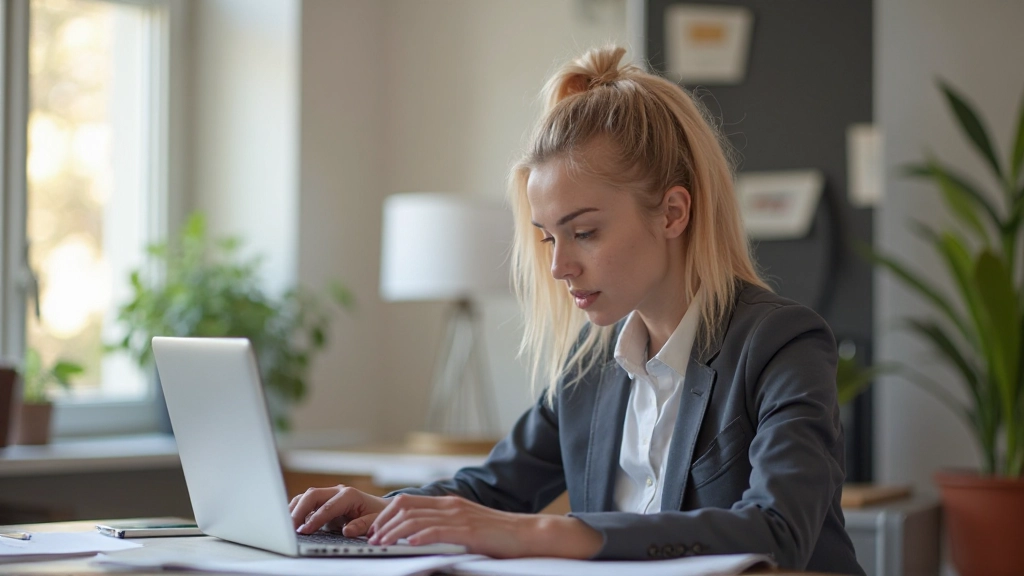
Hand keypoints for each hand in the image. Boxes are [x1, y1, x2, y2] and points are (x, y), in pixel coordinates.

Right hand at [288, 485, 388, 536]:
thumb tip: (347, 531)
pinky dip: (297, 509)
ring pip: (306, 496)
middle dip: (299, 511)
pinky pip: (306, 502)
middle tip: (290, 528)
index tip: (304, 531)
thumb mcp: (376, 521)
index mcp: (350, 495)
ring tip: (286, 524)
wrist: (380, 507)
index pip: (327, 507)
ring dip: (295, 509)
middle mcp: (337, 491)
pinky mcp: (323, 500)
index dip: (314, 519)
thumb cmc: (378, 514)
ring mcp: (329, 494)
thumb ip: (362, 525)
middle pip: (312, 495)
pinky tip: (291, 520)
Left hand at [367, 494, 602, 558]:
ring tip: (381, 544)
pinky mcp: (469, 531)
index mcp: (448, 503)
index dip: (385, 515)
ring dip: (393, 532)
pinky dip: (419, 536)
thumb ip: (444, 527)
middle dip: (382, 522)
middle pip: (405, 507)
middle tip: (370, 538)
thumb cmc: (497, 535)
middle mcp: (451, 505)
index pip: (407, 502)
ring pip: (416, 519)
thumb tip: (416, 537)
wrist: (528, 534)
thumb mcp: (465, 527)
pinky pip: (437, 531)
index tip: (373, 530)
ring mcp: (459, 516)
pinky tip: (408, 544)